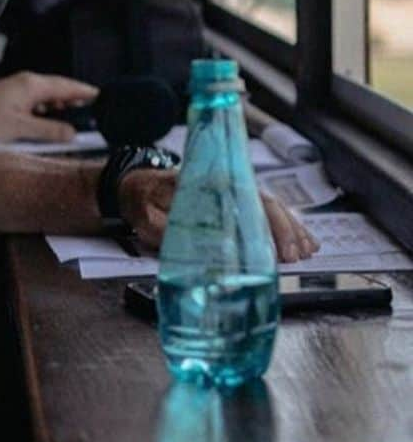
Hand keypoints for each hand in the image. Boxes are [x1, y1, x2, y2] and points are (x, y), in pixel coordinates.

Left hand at [0, 71, 96, 142]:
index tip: (101, 96)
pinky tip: (47, 118)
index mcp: (33, 86)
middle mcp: (27, 83)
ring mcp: (18, 88)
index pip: (68, 86)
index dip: (85, 92)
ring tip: (72, 115)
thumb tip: (71, 133)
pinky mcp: (10, 96)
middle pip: (59, 88)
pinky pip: (36, 100)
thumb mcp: (20, 128)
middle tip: (91, 109)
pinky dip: (47, 108)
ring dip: (60, 104)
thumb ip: (49, 130)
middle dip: (75, 98)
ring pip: (47, 95)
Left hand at [118, 171, 321, 262]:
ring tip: (306, 251)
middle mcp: (221, 184)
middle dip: (284, 229)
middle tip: (294, 257)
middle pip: (263, 202)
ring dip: (290, 228)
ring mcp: (229, 192)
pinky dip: (284, 225)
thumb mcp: (146, 216)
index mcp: (203, 184)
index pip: (244, 198)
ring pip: (268, 206)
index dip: (266, 223)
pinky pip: (263, 211)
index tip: (279, 247)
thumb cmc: (141, 199)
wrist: (134, 187)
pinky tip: (301, 240)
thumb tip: (190, 246)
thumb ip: (165, 229)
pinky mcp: (231, 203)